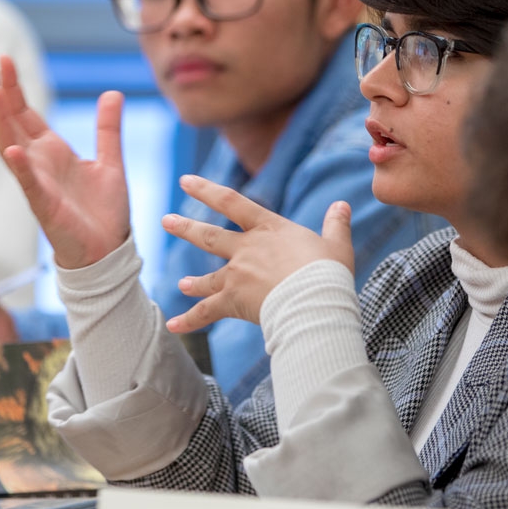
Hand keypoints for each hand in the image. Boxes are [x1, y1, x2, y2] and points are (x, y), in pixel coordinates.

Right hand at [0, 56, 130, 268]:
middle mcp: (38, 163)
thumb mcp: (110, 162)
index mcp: (52, 151)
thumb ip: (108, 129)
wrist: (109, 251)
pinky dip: (20, 167)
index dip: (13, 88)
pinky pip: (28, 184)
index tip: (3, 60)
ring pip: (10, 147)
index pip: (24, 113)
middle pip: (9, 123)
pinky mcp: (45, 206)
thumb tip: (112, 94)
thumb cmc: (103, 212)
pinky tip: (11, 149)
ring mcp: (37, 183)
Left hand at [161, 174, 353, 331]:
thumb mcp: (337, 245)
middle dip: (185, 228)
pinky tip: (173, 326)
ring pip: (206, 277)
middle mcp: (246, 249)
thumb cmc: (328, 273)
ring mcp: (236, 275)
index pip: (231, 202)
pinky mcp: (233, 301)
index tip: (186, 182)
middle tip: (166, 221)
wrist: (315, 301)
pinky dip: (189, 320)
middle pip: (208, 236)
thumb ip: (335, 225)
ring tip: (180, 283)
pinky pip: (206, 313)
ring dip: (193, 283)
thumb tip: (342, 205)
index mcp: (268, 229)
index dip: (206, 190)